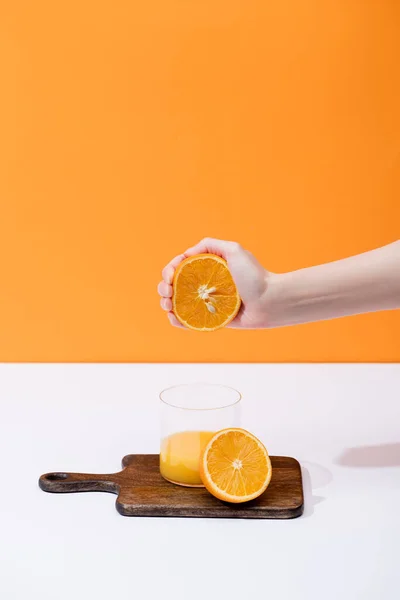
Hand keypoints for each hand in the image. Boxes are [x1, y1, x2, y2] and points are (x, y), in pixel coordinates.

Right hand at [158, 238, 272, 328]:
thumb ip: (210, 244)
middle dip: (163, 287)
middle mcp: (204, 286)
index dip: (169, 270)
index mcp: (207, 269)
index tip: (171, 274)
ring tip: (168, 304)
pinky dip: (176, 320)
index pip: (179, 267)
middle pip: (174, 286)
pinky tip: (174, 317)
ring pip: (177, 304)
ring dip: (165, 303)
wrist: (269, 301)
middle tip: (167, 291)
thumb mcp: (234, 250)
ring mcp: (206, 303)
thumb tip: (186, 254)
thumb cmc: (255, 276)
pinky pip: (188, 321)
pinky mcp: (210, 320)